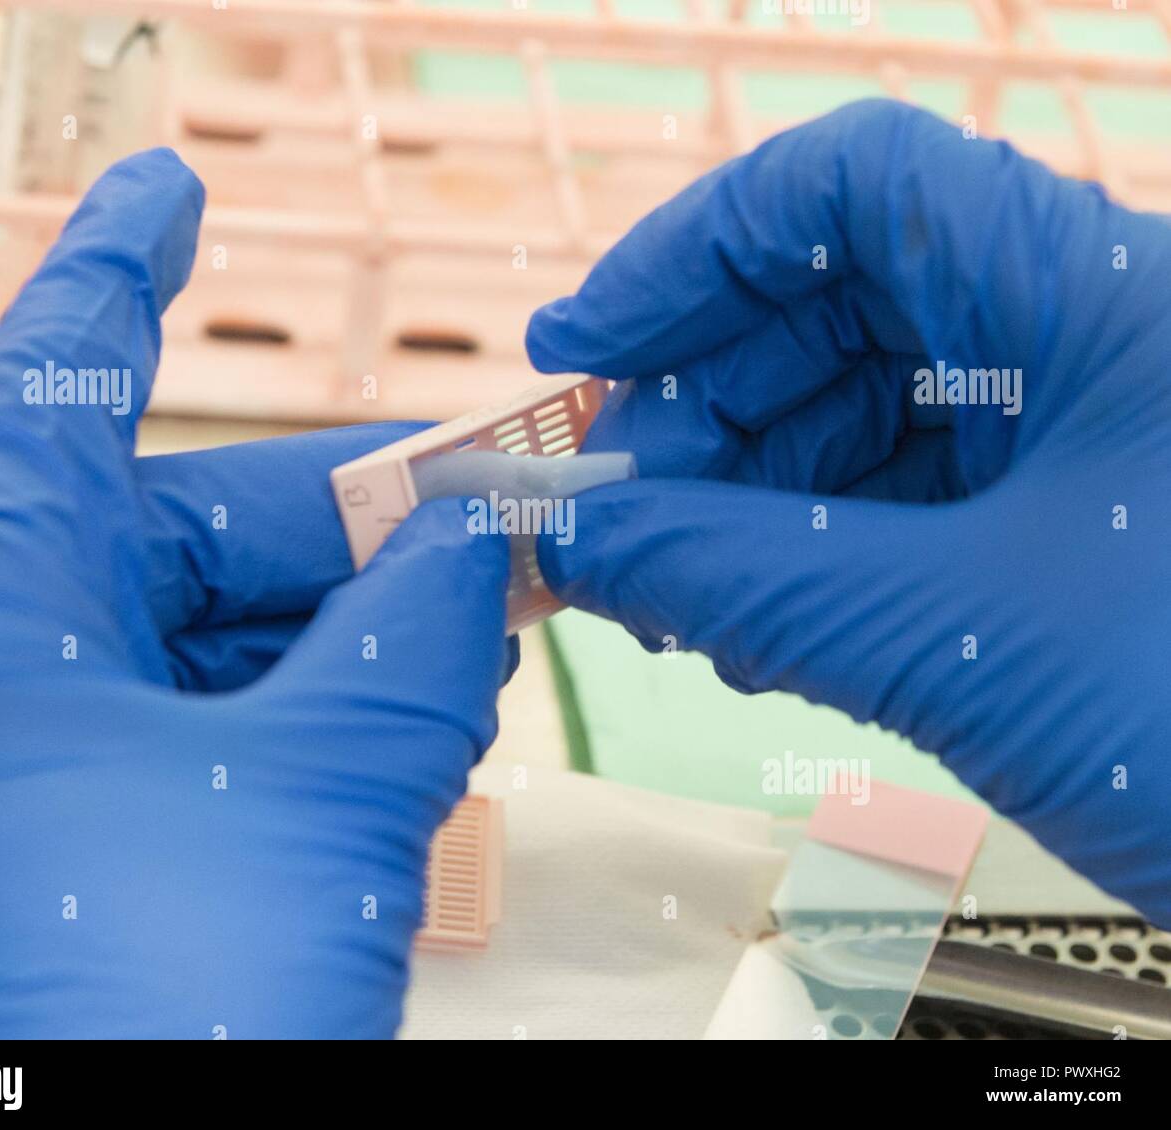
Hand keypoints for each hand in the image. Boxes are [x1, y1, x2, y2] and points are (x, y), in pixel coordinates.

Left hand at [0, 150, 512, 1036]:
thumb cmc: (155, 1013)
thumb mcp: (313, 795)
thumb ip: (406, 642)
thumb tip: (481, 540)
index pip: (57, 395)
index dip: (120, 276)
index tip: (173, 188)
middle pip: (183, 539)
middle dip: (341, 518)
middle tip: (484, 506)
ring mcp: (54, 780)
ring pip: (221, 648)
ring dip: (356, 633)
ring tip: (476, 625)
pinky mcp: (115, 855)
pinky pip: (230, 739)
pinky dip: (329, 719)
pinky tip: (418, 720)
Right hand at [528, 99, 1170, 923]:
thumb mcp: (951, 639)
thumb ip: (738, 577)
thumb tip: (571, 535)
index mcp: (1091, 291)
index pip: (849, 186)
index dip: (688, 254)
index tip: (577, 353)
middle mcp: (1082, 335)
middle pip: (834, 304)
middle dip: (703, 409)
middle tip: (614, 514)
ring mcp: (1074, 432)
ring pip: (857, 411)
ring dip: (742, 496)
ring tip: (670, 596)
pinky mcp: (1059, 523)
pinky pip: (897, 499)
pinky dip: (804, 551)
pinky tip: (750, 626)